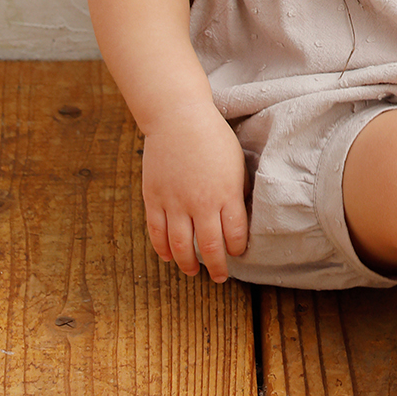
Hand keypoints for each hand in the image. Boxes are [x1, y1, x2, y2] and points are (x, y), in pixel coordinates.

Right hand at [141, 113, 248, 281]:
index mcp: (226, 193)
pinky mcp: (154, 198)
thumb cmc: (213, 138)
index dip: (238, 249)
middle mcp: (201, 202)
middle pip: (210, 247)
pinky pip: (157, 233)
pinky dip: (163, 249)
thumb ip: (238, 192)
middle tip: (220, 276)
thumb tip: (241, 216)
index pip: (235, 234)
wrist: (179, 118)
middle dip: (217, 266)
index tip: (238, 252)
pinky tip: (169, 257)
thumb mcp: (236, 163)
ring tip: (194, 271)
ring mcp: (175, 202)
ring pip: (181, 246)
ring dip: (188, 264)